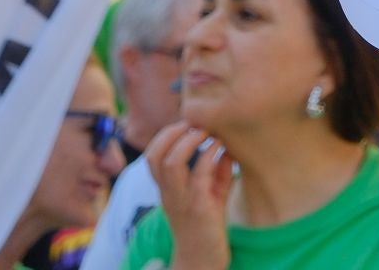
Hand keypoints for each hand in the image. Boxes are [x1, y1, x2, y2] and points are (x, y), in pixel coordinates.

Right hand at [144, 122, 233, 269]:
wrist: (203, 262)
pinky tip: (221, 147)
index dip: (165, 134)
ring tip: (206, 131)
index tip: (187, 123)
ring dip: (189, 141)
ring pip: (171, 163)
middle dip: (172, 132)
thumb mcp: (212, 195)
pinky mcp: (200, 208)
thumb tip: (226, 146)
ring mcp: (182, 201)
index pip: (152, 156)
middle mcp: (169, 194)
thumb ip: (217, 171)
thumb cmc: (208, 227)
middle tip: (194, 123)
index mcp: (167, 190)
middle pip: (154, 155)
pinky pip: (199, 175)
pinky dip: (210, 155)